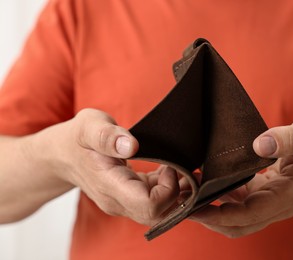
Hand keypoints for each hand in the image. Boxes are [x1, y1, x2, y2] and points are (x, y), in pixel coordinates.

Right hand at [42, 109, 179, 225]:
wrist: (61, 155)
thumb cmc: (76, 138)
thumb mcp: (88, 126)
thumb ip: (108, 136)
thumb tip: (131, 146)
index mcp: (110, 186)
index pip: (149, 205)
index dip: (168, 188)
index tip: (169, 165)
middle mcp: (117, 202)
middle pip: (158, 213)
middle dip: (176, 193)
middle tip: (180, 167)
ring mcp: (122, 203)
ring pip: (159, 211)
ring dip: (175, 193)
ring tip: (180, 168)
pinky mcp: (128, 198)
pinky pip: (154, 202)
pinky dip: (168, 190)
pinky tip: (170, 170)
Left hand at [190, 116, 292, 237]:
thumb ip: (290, 139)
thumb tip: (260, 144)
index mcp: (289, 195)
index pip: (251, 214)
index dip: (222, 214)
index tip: (195, 208)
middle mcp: (277, 204)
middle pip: (238, 223)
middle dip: (209, 218)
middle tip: (181, 203)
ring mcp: (269, 201)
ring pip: (235, 215)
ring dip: (210, 207)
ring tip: (185, 191)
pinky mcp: (262, 193)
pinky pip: (237, 201)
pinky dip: (218, 195)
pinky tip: (202, 180)